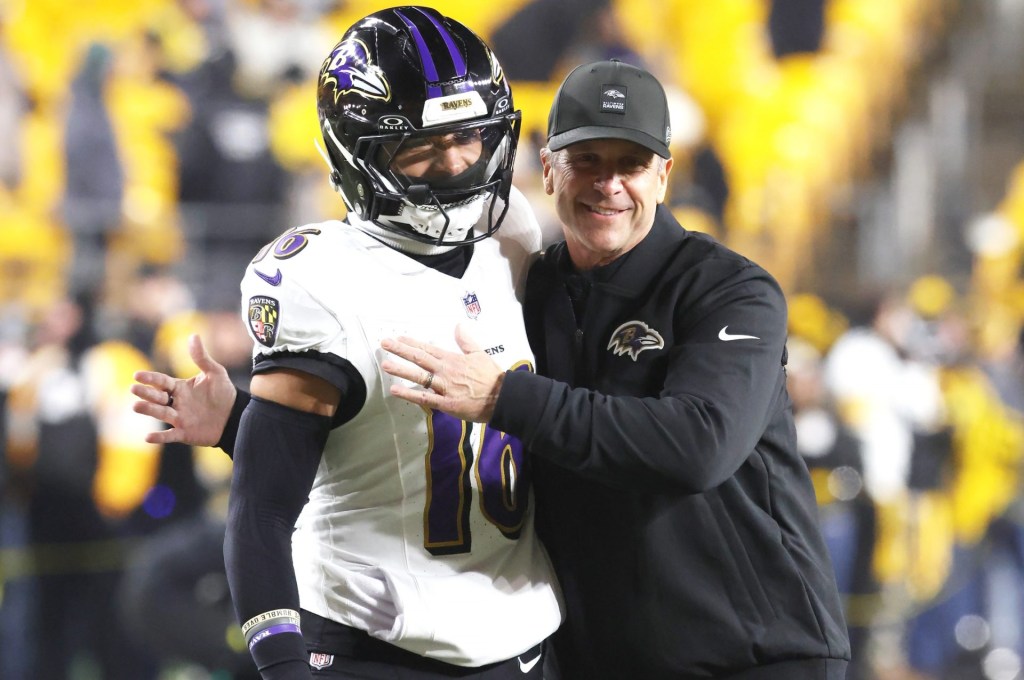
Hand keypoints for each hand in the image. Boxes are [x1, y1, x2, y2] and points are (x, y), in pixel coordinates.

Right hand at [131, 334, 237, 445]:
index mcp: (180, 387)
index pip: (161, 381)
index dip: (150, 378)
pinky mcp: (184, 433)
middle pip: (158, 397)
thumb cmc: (223, 392)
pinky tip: (148, 437)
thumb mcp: (215, 372)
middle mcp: (176, 402)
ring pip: (161, 413)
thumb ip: (201, 357)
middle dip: (146, 393)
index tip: (137, 375)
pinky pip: (170, 435)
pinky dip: (159, 437)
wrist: (235, 415)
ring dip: (149, 410)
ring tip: (136, 406)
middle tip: (134, 389)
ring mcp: (179, 418)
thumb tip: (193, 335)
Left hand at [381, 324, 503, 423]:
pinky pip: (425, 399)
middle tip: (385, 343)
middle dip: (401, 350)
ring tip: (385, 365)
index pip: (428, 348)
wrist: (503, 397)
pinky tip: (396, 391)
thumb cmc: (492, 377)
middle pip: (420, 358)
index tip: (398, 338)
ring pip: (419, 376)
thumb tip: (458, 326)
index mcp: (453, 359)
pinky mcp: (446, 403)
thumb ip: (466, 341)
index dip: (412, 343)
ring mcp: (444, 387)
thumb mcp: (480, 354)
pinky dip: (410, 394)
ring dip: (401, 370)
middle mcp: (446, 371)